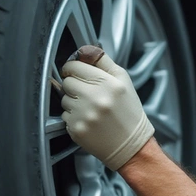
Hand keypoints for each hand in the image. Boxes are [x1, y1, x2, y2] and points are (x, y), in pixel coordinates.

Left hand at [60, 47, 154, 169]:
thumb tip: (86, 51)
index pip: (75, 66)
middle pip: (67, 81)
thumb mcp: (124, 81)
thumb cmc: (129, 113)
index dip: (73, 67)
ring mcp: (84, 115)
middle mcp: (95, 98)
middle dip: (74, 84)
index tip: (75, 71)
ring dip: (74, 101)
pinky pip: (64, 115)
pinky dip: (73, 116)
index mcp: (108, 83)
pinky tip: (88, 119)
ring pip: (64, 99)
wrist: (131, 144)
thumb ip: (104, 62)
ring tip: (90, 108)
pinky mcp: (76, 129)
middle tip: (87, 92)